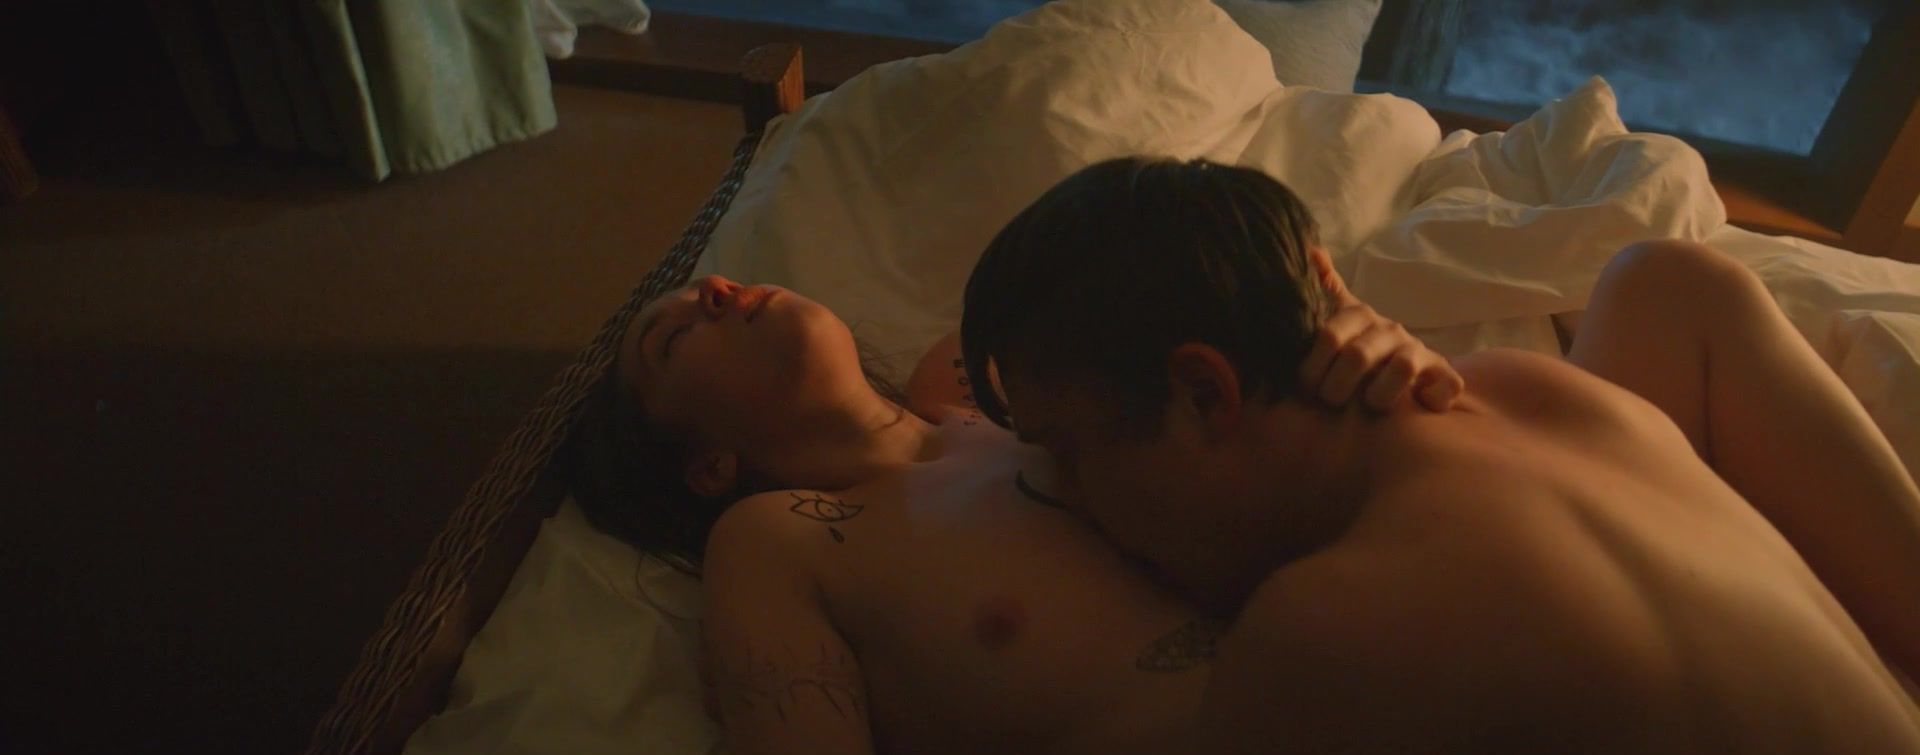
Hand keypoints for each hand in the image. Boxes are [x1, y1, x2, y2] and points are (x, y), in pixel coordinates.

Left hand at [1298, 279, 1462, 412]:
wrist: (1407, 368)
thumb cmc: (1359, 348)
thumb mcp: (1335, 321)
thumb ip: (1322, 290)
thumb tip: (1310, 249)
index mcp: (1360, 316)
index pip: (1329, 336)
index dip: (1311, 367)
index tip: (1305, 386)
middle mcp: (1390, 330)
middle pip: (1358, 356)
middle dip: (1336, 388)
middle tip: (1330, 402)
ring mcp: (1420, 351)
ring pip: (1402, 367)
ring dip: (1378, 397)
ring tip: (1367, 406)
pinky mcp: (1445, 374)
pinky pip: (1445, 386)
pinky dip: (1431, 399)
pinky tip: (1415, 405)